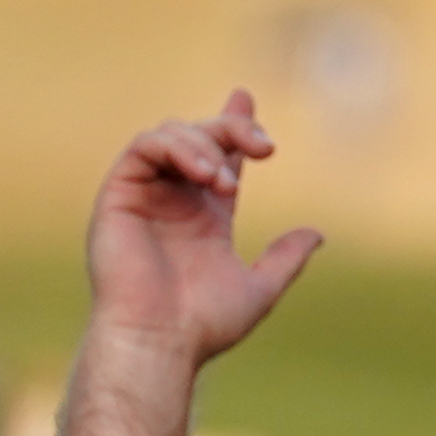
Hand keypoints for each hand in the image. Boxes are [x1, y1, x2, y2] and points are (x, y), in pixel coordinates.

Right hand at [84, 95, 322, 366]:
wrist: (162, 338)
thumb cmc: (205, 322)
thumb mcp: (260, 286)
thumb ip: (285, 258)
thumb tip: (317, 234)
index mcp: (205, 216)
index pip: (220, 157)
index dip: (233, 125)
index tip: (244, 98)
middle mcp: (174, 200)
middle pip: (200, 138)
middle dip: (232, 130)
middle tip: (264, 147)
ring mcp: (145, 195)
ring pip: (171, 136)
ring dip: (206, 145)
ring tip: (228, 181)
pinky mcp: (119, 194)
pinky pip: (143, 148)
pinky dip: (177, 149)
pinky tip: (205, 175)